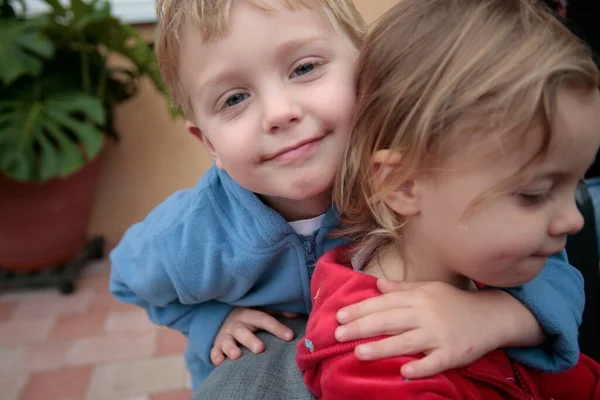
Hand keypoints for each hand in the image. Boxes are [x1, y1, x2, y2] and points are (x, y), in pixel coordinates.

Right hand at [210, 307, 295, 365]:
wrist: (224, 320)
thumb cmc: (249, 318)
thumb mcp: (261, 311)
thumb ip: (277, 312)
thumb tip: (296, 314)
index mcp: (249, 314)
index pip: (264, 319)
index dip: (277, 327)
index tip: (290, 336)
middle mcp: (236, 324)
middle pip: (243, 331)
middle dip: (250, 340)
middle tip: (260, 349)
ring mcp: (225, 336)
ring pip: (226, 341)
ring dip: (231, 348)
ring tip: (237, 356)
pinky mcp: (216, 346)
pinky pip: (214, 351)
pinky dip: (216, 356)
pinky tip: (220, 362)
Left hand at [334, 279, 508, 378]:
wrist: (492, 316)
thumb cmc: (454, 302)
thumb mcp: (428, 289)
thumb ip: (401, 288)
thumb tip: (376, 285)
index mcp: (418, 298)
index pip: (383, 303)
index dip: (360, 309)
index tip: (339, 315)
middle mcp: (426, 314)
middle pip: (389, 321)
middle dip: (362, 327)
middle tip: (338, 334)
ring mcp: (439, 335)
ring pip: (406, 342)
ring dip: (382, 347)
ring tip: (359, 352)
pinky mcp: (453, 354)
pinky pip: (434, 362)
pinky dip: (420, 367)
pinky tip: (403, 371)